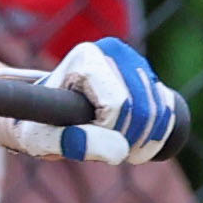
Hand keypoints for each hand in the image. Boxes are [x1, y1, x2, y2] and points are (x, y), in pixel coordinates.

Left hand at [0, 36, 179, 163]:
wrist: (41, 113)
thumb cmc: (35, 124)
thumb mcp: (39, 138)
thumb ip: (68, 142)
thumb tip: (120, 151)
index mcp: (85, 58)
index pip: (116, 104)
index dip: (106, 131)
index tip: (82, 136)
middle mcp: (114, 51)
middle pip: (142, 107)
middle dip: (128, 138)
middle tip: (106, 152)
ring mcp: (133, 61)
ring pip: (158, 110)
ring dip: (144, 139)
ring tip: (120, 150)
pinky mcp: (146, 75)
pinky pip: (167, 108)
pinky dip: (158, 131)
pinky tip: (138, 142)